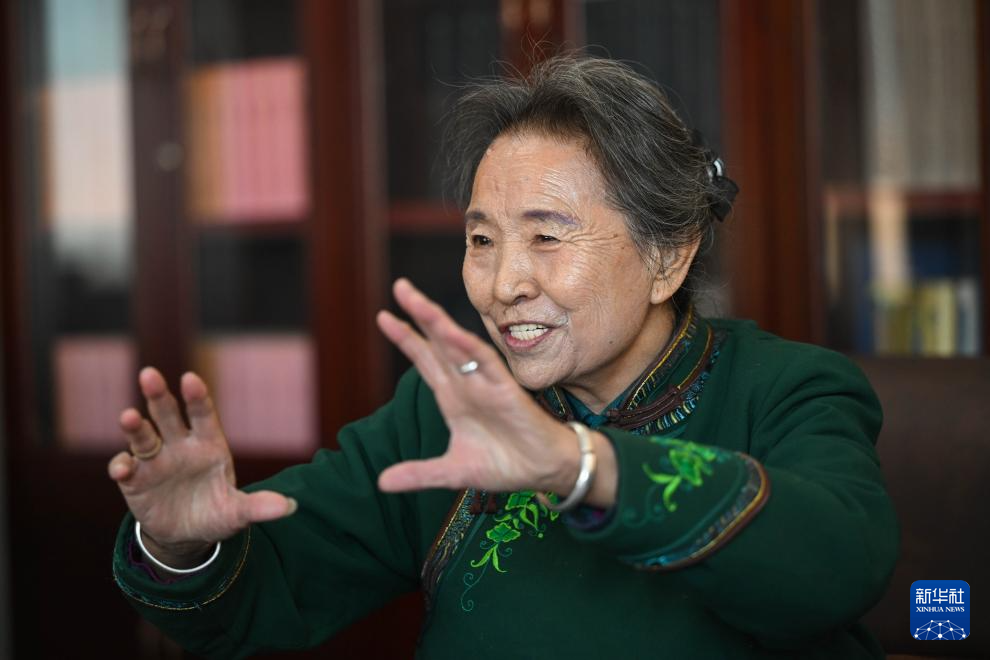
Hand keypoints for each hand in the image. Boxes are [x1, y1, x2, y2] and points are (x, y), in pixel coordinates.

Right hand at [107, 368, 295, 566]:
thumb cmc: (216, 513)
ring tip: (128, 416)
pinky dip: (121, 466)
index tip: (190, 379)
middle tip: (149, 374)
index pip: (203, 415)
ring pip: (143, 436)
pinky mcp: (134, 480)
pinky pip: (125, 467)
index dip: (197, 397)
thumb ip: (258, 506)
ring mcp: (155, 461)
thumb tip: (290, 507)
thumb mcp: (238, 512)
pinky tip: (124, 468)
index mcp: (208, 445)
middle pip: (168, 415)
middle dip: (159, 395)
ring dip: (134, 426)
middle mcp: (179, 446)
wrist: (187, 535)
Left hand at [376, 279, 616, 504]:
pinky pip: (487, 364)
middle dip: (419, 315)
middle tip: (399, 286)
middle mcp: (467, 384)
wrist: (545, 472)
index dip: (406, 338)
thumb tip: (381, 483)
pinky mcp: (507, 391)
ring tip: (416, 301)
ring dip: (438, 323)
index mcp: (453, 397)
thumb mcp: (452, 472)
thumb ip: (418, 474)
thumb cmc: (505, 464)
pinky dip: (469, 348)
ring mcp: (486, 384)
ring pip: (459, 346)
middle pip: (438, 343)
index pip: (425, 360)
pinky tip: (452, 333)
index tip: (383, 317)